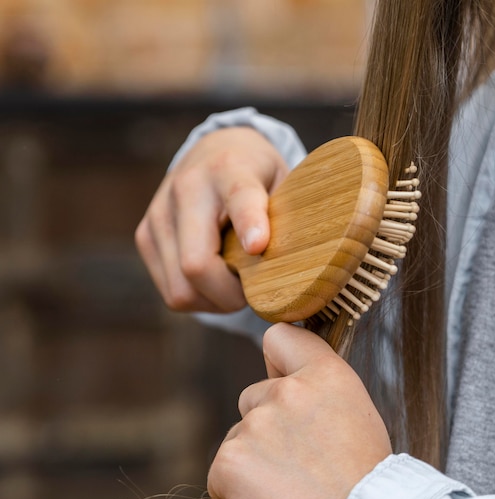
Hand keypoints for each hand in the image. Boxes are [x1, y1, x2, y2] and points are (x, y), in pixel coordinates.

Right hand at [135, 127, 288, 311]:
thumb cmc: (258, 176)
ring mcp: (159, 214)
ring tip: (236, 284)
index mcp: (230, 169)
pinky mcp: (145, 236)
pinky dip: (199, 299)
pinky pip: (172, 292)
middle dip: (230, 294)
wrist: (213, 151)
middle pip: (197, 265)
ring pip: (181, 288)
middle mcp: (186, 188)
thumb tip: (300, 264)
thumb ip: (289, 216)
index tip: (258, 246)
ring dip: (215, 301)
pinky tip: (216, 282)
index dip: (249, 223)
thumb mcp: (282, 182)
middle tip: (255, 292)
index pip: (239, 198)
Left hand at [207, 323, 392, 498]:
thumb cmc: (365, 478)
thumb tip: (284, 384)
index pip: (279, 337)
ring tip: (290, 489)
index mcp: (323, 373)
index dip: (277, 363)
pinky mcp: (230, 462)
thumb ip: (319, 390)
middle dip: (266, 425)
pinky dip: (235, 491)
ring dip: (252, 460)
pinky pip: (220, 473)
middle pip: (252, 397)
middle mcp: (286, 390)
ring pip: (238, 436)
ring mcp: (255, 424)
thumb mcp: (356, 412)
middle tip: (298, 462)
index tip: (285, 383)